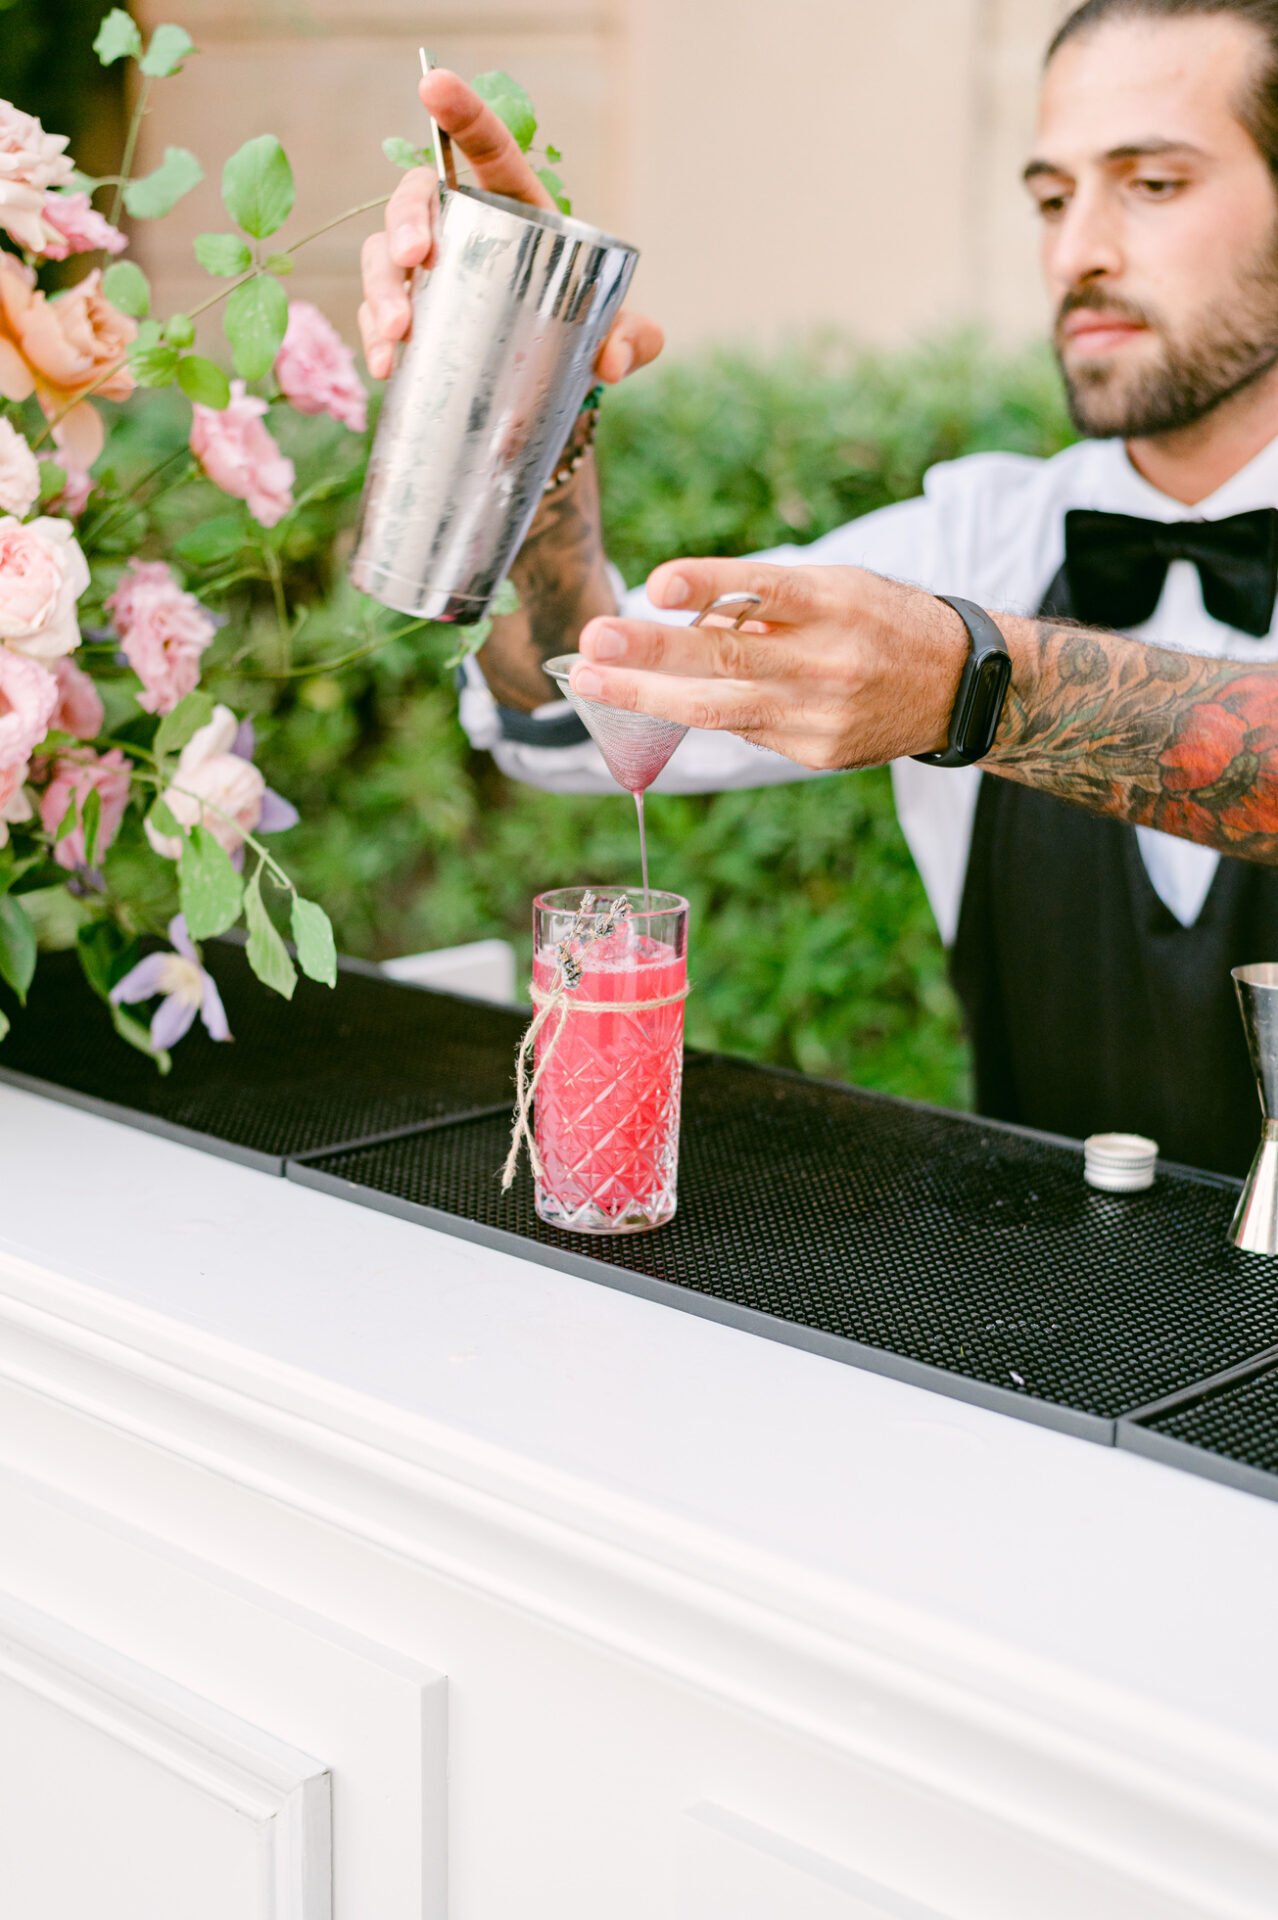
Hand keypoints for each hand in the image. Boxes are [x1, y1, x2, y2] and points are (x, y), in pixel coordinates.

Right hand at [358, 69, 662, 383]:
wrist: (558, 383)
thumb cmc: (590, 340)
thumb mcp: (623, 338)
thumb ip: (634, 342)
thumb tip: (613, 362)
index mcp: (520, 211)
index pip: (489, 151)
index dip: (461, 115)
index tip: (432, 83)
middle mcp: (467, 230)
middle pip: (419, 199)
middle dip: (405, 219)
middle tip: (415, 257)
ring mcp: (433, 273)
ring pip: (385, 254)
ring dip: (382, 285)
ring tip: (397, 331)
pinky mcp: (414, 315)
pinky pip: (377, 312)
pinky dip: (372, 334)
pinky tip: (382, 363)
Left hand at [571, 559, 973, 769]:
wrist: (957, 686)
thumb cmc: (881, 621)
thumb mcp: (838, 587)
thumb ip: (765, 601)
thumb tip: (682, 619)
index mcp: (836, 603)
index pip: (764, 589)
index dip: (709, 585)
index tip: (656, 584)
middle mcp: (827, 661)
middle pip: (727, 657)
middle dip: (650, 652)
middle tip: (591, 641)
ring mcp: (819, 715)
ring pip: (719, 708)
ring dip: (646, 694)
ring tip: (590, 679)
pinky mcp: (816, 753)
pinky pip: (745, 728)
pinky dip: (710, 707)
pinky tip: (686, 695)